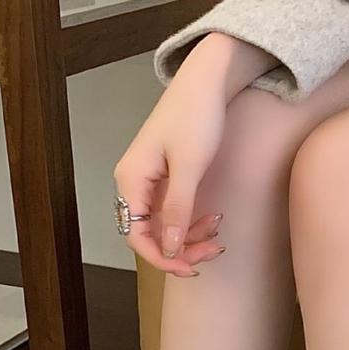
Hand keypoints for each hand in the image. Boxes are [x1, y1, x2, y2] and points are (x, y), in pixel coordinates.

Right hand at [113, 33, 279, 275]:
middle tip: (212, 251)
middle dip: (181, 249)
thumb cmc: (196, 116)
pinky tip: (213, 220)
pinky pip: (173, 213)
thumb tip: (168, 248)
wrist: (207, 81)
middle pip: (149, 235)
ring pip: (163, 227)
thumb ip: (177, 210)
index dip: (161, 258)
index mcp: (131, 180)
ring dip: (190, 238)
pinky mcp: (164, 179)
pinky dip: (192, 222)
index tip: (189, 268)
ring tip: (217, 234)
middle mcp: (133, 183)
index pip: (135, 235)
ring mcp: (149, 182)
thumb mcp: (189, 168)